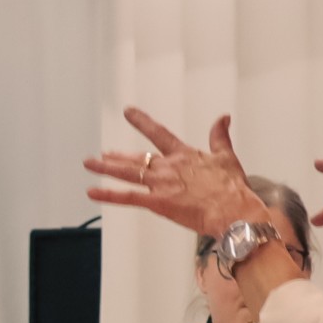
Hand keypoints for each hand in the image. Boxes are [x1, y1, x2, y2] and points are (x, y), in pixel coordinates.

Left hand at [87, 109, 272, 238]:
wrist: (232, 209)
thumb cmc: (231, 188)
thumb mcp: (227, 157)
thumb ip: (220, 136)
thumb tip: (223, 118)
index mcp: (184, 155)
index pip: (159, 133)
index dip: (142, 122)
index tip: (129, 113)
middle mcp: (169, 167)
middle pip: (137, 158)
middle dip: (118, 156)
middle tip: (102, 155)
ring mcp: (161, 184)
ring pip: (128, 173)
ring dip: (106, 168)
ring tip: (89, 164)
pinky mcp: (158, 202)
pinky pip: (128, 197)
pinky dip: (108, 195)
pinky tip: (92, 192)